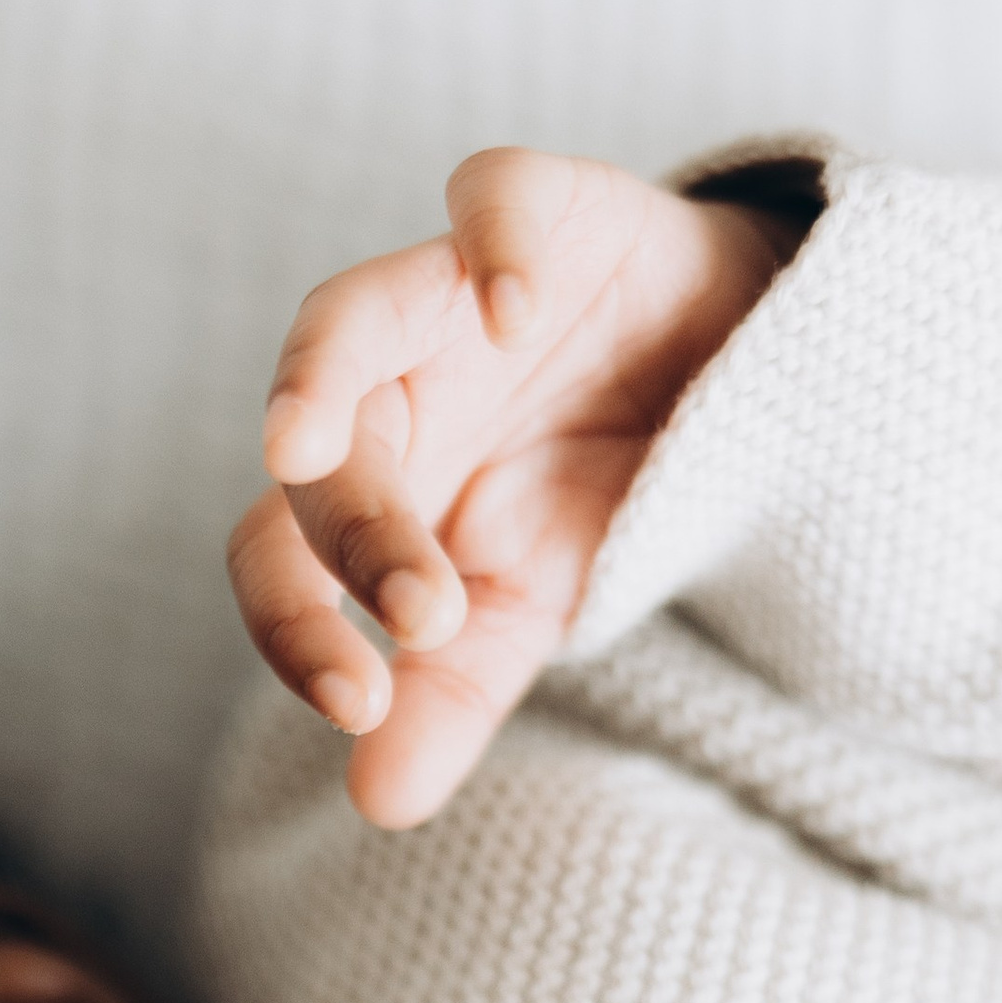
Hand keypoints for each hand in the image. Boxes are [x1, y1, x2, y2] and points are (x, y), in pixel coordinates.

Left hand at [228, 148, 795, 829]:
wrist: (726, 371)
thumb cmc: (592, 491)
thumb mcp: (529, 611)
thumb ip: (449, 699)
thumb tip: (376, 804)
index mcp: (366, 493)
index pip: (275, 554)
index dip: (291, 626)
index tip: (355, 704)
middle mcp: (386, 390)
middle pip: (318, 453)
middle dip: (356, 536)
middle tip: (425, 614)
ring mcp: (450, 295)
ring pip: (346, 315)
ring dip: (318, 376)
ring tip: (301, 441)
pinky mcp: (543, 211)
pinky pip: (489, 198)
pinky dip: (493, 247)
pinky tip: (514, 311)